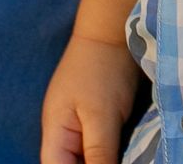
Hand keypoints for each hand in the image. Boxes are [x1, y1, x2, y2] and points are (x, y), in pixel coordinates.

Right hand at [40, 33, 141, 163]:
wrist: (114, 31)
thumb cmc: (103, 70)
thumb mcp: (101, 117)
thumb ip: (98, 154)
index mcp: (55, 133)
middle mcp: (63, 133)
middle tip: (120, 161)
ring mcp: (79, 125)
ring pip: (85, 158)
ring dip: (102, 162)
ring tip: (125, 158)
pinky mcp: (97, 119)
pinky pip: (98, 148)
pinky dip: (110, 155)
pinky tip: (126, 155)